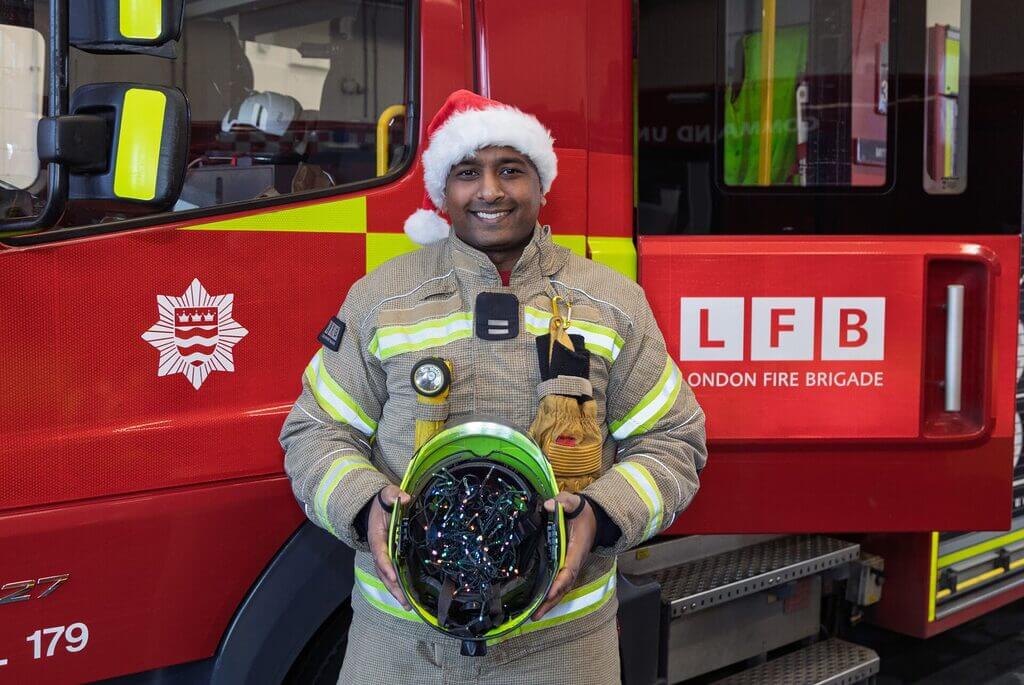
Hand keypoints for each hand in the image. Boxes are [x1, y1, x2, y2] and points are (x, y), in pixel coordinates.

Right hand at [368, 485, 411, 609]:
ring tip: (408, 606)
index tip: (394, 576)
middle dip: (393, 587)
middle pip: (383, 572)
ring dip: (396, 592)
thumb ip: (394, 495)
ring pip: (387, 577)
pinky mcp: (389, 558)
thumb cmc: (383, 502)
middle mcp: (378, 550)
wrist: (376, 507)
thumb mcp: (387, 494)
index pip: (380, 554)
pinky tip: (408, 598)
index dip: (386, 565)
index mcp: (376, 537)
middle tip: (404, 601)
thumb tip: (405, 498)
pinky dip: (398, 587)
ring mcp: (382, 556)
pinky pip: (392, 575)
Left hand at [533, 491, 595, 619]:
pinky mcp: (566, 566)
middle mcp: (575, 561)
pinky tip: (539, 604)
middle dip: (552, 602)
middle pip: (564, 586)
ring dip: (550, 603)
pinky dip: (551, 596)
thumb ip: (563, 502)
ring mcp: (571, 566)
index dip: (560, 582)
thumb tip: (549, 505)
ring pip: (562, 589)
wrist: (593, 517)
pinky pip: (559, 584)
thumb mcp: (573, 502)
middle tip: (536, 615)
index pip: (569, 569)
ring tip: (535, 616)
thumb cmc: (581, 511)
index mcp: (576, 549)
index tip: (549, 593)